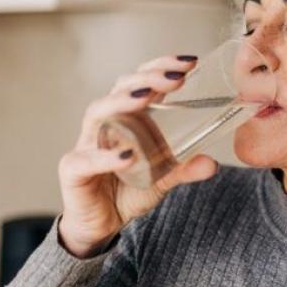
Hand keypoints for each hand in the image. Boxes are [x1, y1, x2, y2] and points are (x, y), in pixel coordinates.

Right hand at [57, 55, 218, 257]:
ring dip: (122, 101)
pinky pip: (86, 159)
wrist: (102, 225)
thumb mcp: (164, 178)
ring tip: (146, 96)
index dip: (162, 67)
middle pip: (121, 88)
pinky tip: (128, 155)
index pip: (143, 81)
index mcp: (130, 118)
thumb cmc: (128, 190)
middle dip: (148, 77)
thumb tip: (213, 163)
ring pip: (97, 112)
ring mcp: (87, 144)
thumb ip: (186, 168)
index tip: (190, 62)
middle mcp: (107, 123)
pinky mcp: (73, 170)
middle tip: (177, 77)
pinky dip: (107, 156)